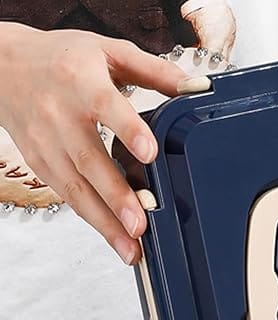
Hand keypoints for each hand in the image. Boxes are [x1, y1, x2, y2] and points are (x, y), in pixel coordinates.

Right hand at [0, 23, 185, 263]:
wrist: (4, 67)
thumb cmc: (64, 59)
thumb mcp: (109, 52)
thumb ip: (155, 71)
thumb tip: (197, 88)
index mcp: (81, 81)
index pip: (106, 105)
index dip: (127, 128)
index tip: (149, 152)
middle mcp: (60, 115)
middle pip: (89, 159)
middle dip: (116, 196)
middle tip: (141, 224)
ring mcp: (47, 144)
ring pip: (76, 188)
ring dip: (105, 222)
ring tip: (132, 249)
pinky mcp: (41, 164)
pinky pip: (69, 197)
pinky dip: (93, 221)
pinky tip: (116, 240)